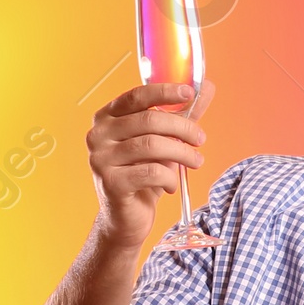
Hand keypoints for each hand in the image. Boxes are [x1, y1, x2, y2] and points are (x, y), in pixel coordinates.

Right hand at [86, 80, 214, 247]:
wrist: (126, 217)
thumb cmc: (143, 174)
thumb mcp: (163, 141)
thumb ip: (181, 115)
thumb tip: (206, 87)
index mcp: (107, 118)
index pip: (137, 96)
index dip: (164, 92)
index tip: (189, 92)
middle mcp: (98, 135)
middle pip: (149, 121)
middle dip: (182, 128)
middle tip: (200, 139)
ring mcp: (100, 159)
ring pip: (151, 145)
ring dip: (182, 153)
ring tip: (196, 161)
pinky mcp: (110, 183)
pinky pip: (150, 172)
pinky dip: (169, 178)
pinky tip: (172, 185)